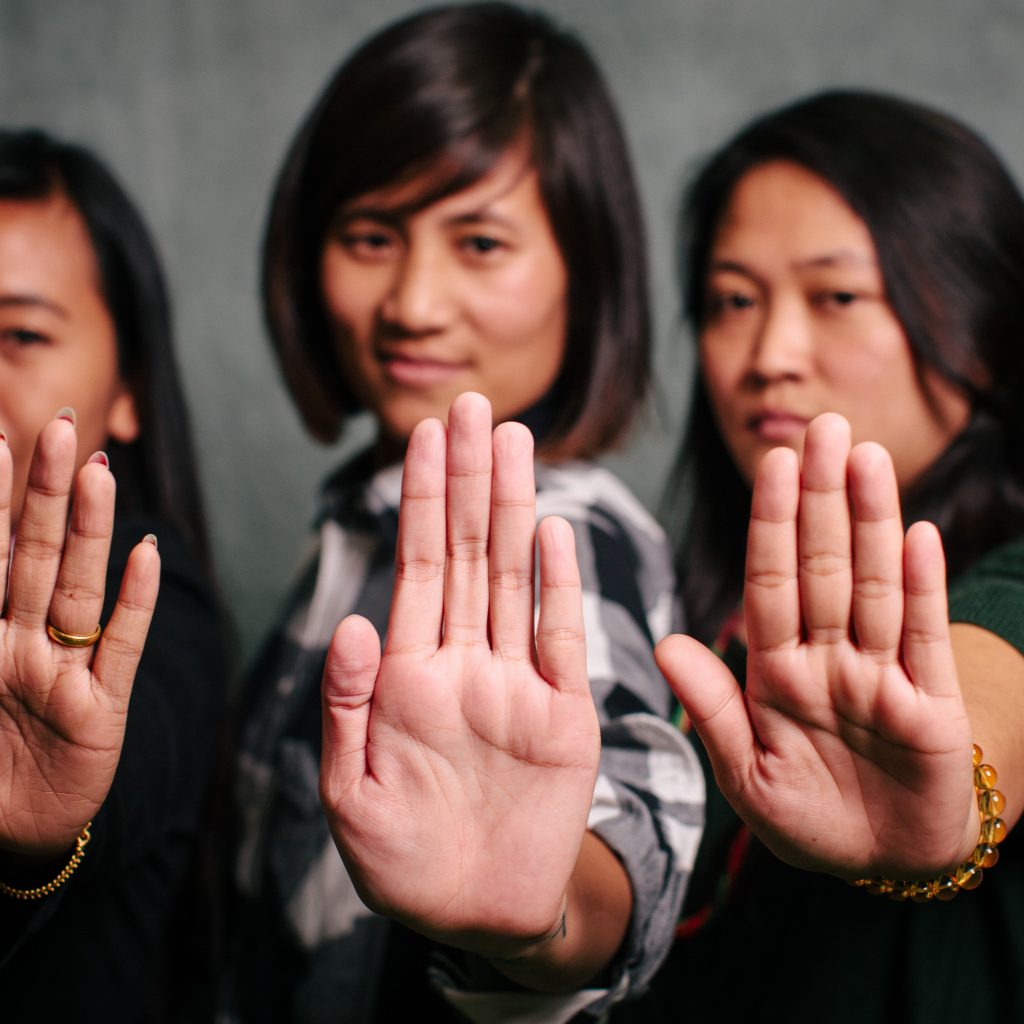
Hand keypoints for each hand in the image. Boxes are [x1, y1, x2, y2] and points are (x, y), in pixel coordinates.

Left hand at [0, 417, 159, 858]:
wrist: (16, 835)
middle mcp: (23, 641)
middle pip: (35, 554)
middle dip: (44, 491)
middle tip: (59, 429)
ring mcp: (66, 671)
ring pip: (76, 588)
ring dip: (88, 530)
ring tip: (98, 472)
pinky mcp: (101, 709)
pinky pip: (120, 648)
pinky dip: (135, 602)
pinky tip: (146, 556)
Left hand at [320, 392, 598, 958]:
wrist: (481, 915)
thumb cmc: (404, 862)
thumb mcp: (350, 794)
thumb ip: (347, 705)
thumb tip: (352, 620)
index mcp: (406, 675)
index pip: (416, 567)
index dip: (419, 499)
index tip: (421, 434)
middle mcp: (463, 664)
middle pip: (468, 552)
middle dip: (466, 478)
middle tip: (472, 404)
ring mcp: (516, 684)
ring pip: (515, 578)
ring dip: (514, 508)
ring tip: (514, 441)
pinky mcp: (566, 716)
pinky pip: (562, 640)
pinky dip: (560, 586)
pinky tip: (554, 531)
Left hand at [658, 413, 975, 877]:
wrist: (879, 867)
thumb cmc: (805, 818)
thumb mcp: (746, 774)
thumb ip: (713, 710)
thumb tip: (666, 644)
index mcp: (775, 671)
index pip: (771, 583)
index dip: (772, 524)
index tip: (773, 464)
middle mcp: (827, 659)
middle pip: (823, 566)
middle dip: (823, 499)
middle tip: (826, 427)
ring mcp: (880, 677)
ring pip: (874, 586)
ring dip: (872, 523)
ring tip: (869, 458)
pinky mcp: (930, 706)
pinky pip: (925, 639)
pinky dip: (923, 589)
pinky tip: (919, 535)